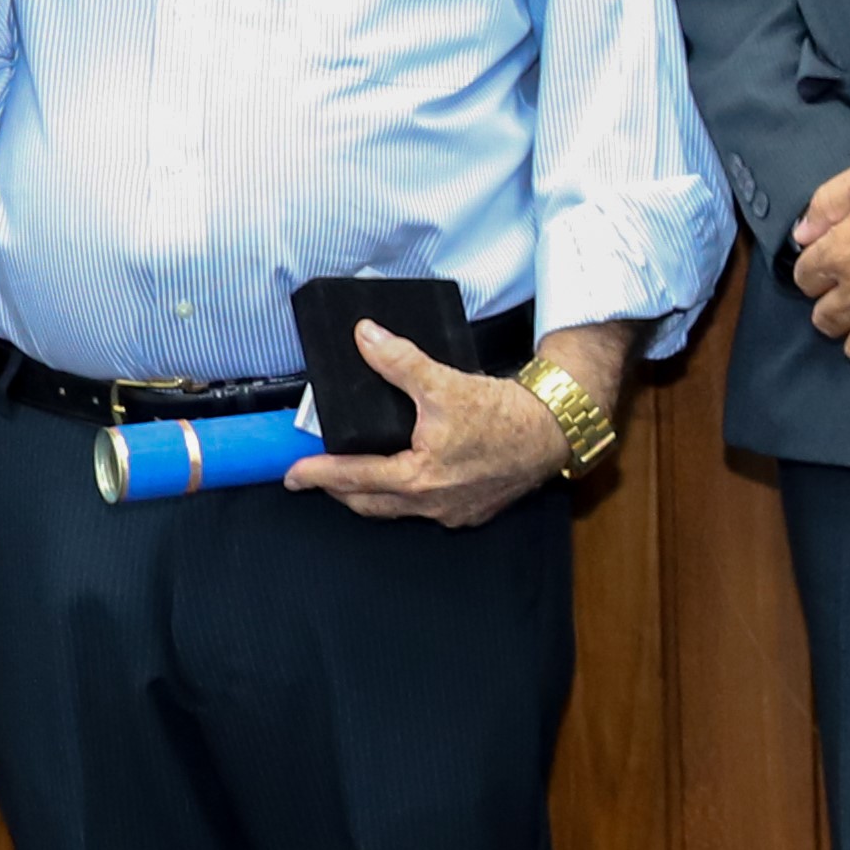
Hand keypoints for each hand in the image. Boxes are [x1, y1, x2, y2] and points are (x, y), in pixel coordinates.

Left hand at [286, 324, 574, 529]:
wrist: (555, 432)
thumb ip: (399, 361)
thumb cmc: (505, 415)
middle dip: (340, 492)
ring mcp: (454, 512)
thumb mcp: (445, 383)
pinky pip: (429, 511)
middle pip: (370, 504)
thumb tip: (366, 337)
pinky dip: (409, 499)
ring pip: (399, 510)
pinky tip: (409, 483)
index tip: (294, 474)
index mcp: (417, 476)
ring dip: (373, 497)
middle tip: (317, 479)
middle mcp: (432, 503)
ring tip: (356, 480)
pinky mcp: (474, 510)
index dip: (318, 474)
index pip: (352, 478)